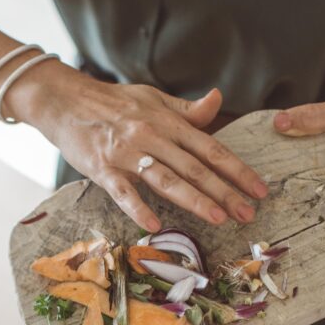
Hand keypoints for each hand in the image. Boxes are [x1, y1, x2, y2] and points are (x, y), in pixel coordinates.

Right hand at [15, 71, 267, 231]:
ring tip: (218, 218)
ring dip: (194, 200)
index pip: (209, 147)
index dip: (236, 169)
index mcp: (167, 120)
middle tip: (247, 214)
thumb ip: (186, 109)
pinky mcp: (101, 168)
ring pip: (166, 179)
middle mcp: (151, 136)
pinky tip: (155, 226)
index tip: (258, 189)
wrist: (65, 100)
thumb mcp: (152, 98)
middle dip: (224, 191)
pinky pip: (122, 192)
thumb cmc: (112, 102)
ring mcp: (126, 153)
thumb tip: (218, 100)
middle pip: (194, 167)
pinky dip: (138, 208)